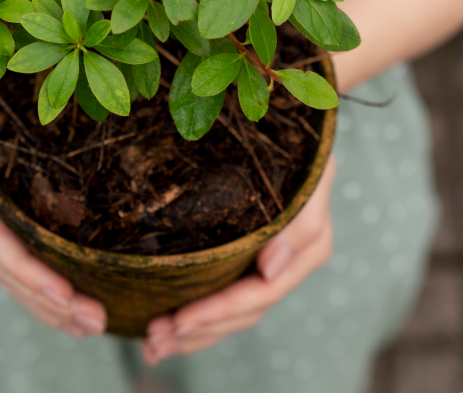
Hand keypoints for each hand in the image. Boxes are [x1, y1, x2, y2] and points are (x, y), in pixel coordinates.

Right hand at [0, 92, 106, 337]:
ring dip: (55, 308)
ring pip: (19, 278)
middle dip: (50, 302)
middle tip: (96, 323)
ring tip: (97, 326)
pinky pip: (30, 263)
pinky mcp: (14, 220)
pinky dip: (51, 289)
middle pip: (10, 272)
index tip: (67, 294)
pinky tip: (79, 307)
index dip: (28, 271)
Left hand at [142, 155, 336, 363]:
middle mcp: (287, 262)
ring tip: (152, 345)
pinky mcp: (249, 257)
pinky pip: (226, 296)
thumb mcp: (309, 173)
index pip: (259, 293)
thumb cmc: (298, 143)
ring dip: (193, 334)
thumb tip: (270, 269)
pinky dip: (199, 317)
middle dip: (198, 331)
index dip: (219, 311)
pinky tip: (167, 328)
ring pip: (232, 314)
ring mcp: (268, 262)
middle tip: (153, 341)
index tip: (178, 320)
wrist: (291, 118)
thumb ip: (302, 221)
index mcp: (306, 248)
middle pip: (243, 313)